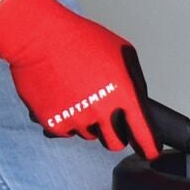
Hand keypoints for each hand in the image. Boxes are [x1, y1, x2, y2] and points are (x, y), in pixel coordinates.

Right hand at [0, 0, 158, 155]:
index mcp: (123, 94)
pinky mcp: (54, 123)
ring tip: (79, 94)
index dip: (148, 146)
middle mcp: (102, 111)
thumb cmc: (81, 39)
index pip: (143, 134)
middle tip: (108, 118)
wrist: (40, 38)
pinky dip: (66, 119)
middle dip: (115, 134)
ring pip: (89, 134)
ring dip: (88, 122)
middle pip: (115, 143)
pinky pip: (66, 131)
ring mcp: (77, 119)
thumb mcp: (122, 52)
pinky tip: (63, 98)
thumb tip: (137, 102)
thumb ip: (134, 82)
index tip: (149, 151)